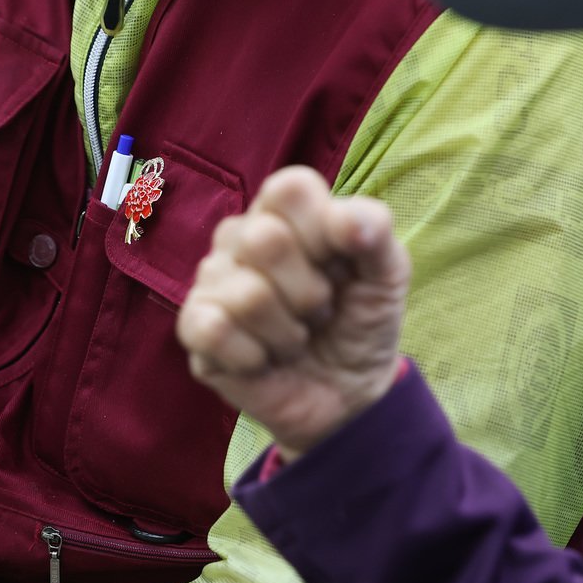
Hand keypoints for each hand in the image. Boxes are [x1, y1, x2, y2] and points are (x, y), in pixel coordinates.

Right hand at [179, 166, 410, 459]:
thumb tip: (346, 219)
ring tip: (294, 339)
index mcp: (284, 212)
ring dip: (289, 334)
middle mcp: (240, 237)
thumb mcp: (387, 275)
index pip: (289, 189)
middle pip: (266, 240)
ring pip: (248, 295)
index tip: (341, 266)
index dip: (324, 232)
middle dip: (310, 293)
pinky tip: (263, 360)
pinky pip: (213, 331)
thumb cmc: (361, 321)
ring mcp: (212, 281)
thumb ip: (377, 233)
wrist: (349, 394)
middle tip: (317, 311)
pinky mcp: (194, 330)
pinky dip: (254, 357)